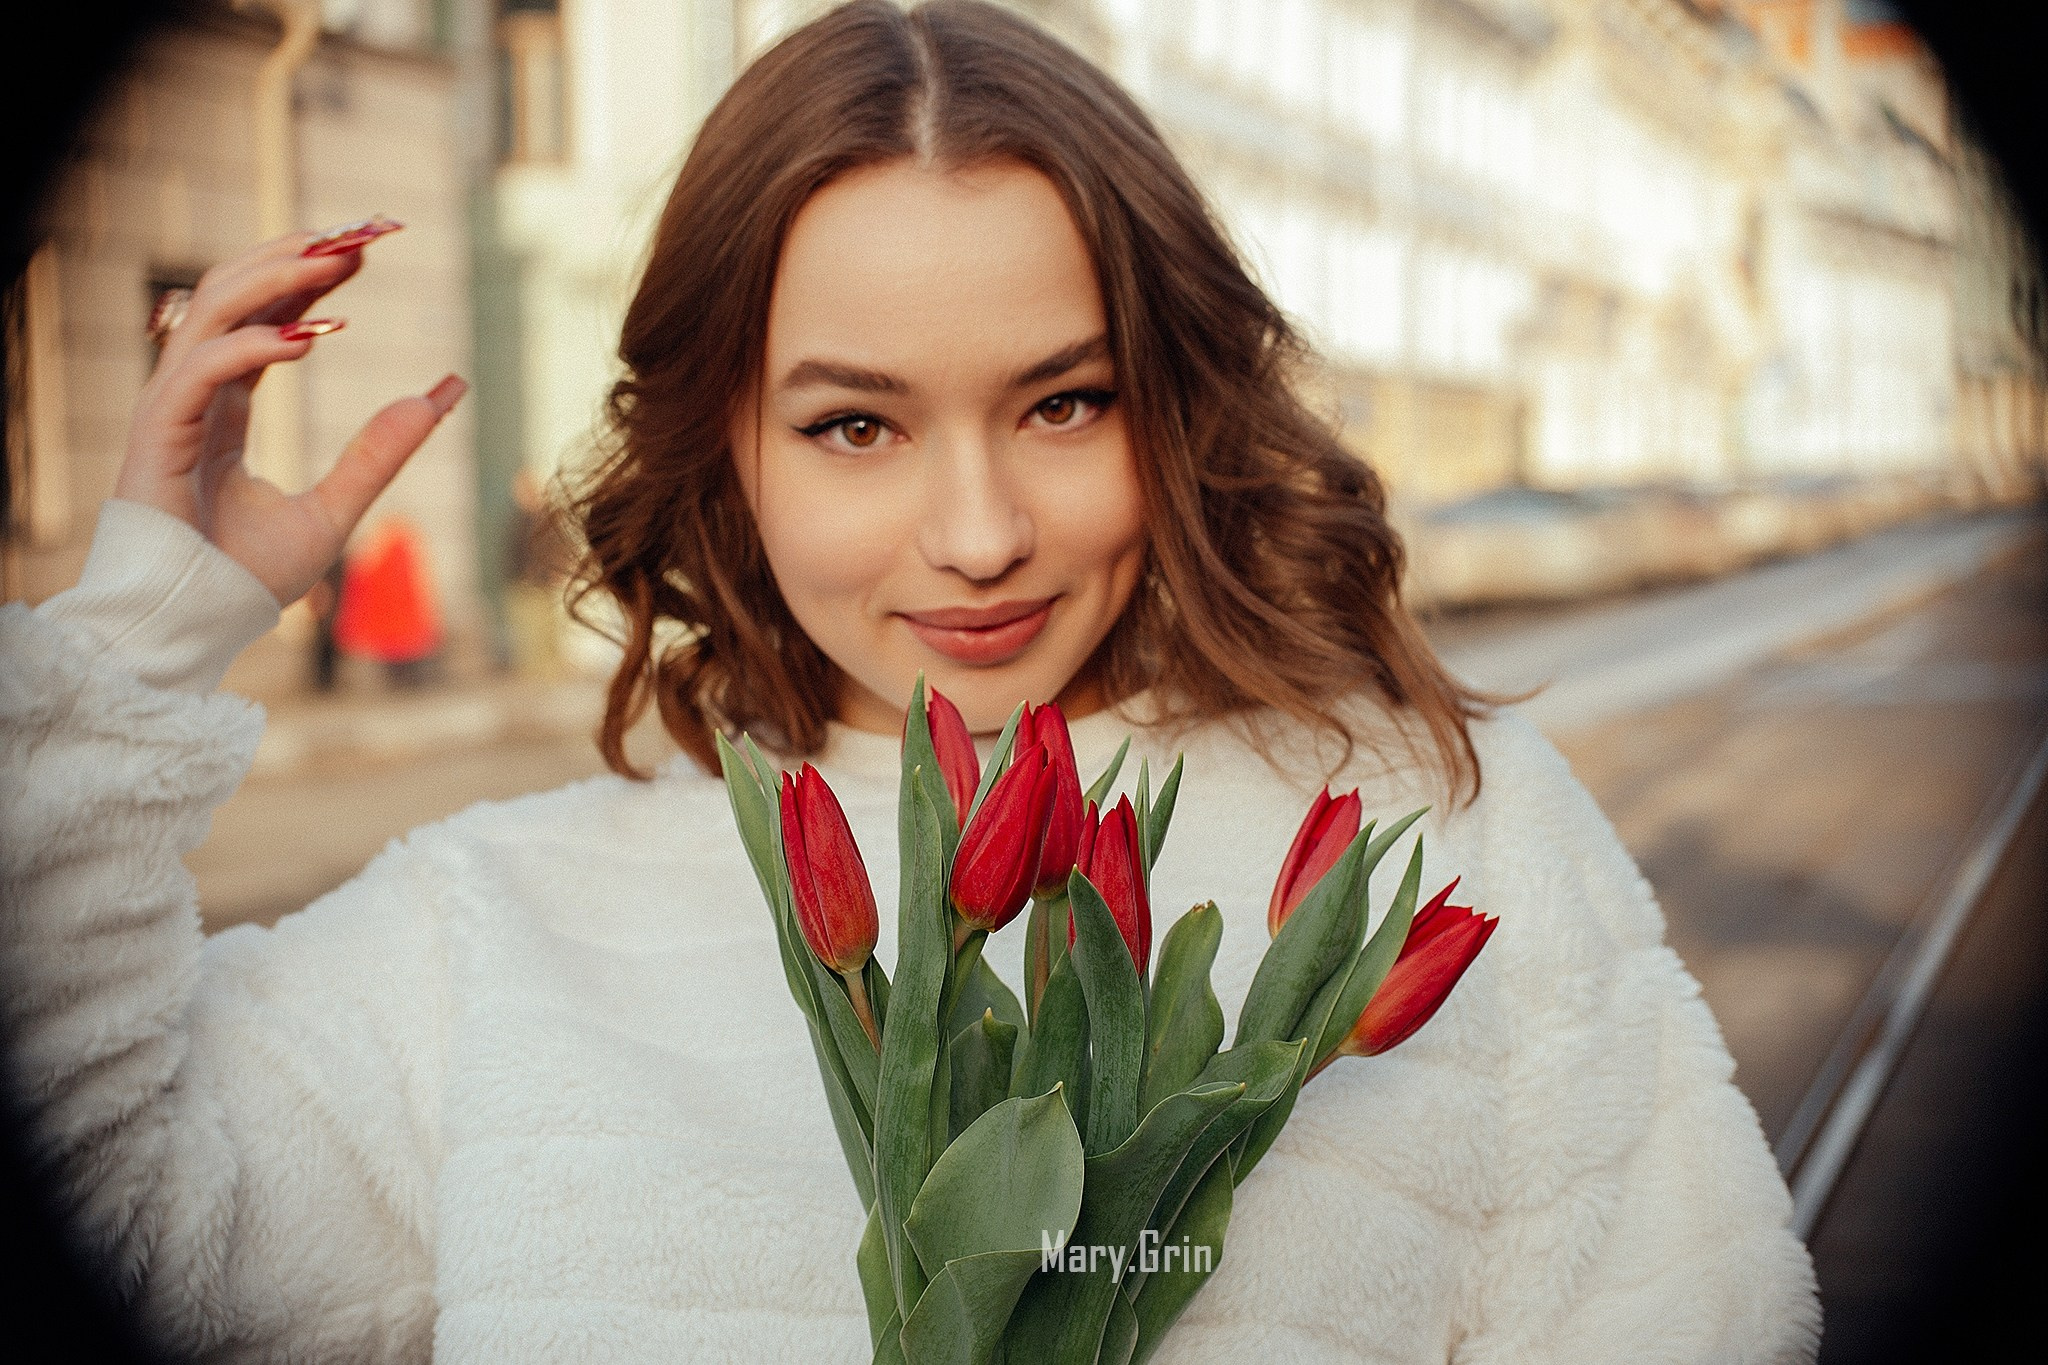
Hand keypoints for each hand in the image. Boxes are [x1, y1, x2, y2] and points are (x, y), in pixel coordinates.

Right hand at [114, 223, 466, 607]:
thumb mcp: (335, 510)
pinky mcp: (156, 437)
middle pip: (233, 293)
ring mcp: (169, 411)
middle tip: (363, 232)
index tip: (368, 246)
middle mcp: (193, 395)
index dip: (309, 275)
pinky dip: (250, 347)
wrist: (192, 631)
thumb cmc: (244, 581)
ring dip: (273, 278)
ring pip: (208, 312)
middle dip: (294, 254)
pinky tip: (307, 338)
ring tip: (337, 258)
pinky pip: (198, 372)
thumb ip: (382, 452)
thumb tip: (446, 391)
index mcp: (225, 406)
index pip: (263, 316)